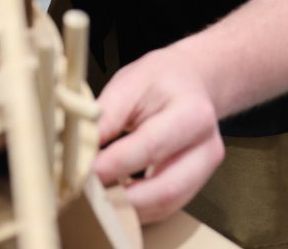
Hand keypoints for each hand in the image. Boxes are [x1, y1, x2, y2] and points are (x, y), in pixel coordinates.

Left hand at [92, 45, 224, 222]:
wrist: (192, 82)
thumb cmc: (159, 80)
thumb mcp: (130, 82)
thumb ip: (107, 114)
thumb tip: (81, 145)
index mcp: (192, 113)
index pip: (150, 146)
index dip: (115, 164)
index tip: (85, 172)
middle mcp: (207, 147)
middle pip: (166, 188)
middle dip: (123, 198)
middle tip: (89, 194)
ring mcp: (205, 170)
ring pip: (168, 205)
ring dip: (129, 207)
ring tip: (97, 198)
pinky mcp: (197, 184)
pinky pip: (167, 206)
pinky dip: (139, 207)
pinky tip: (115, 198)